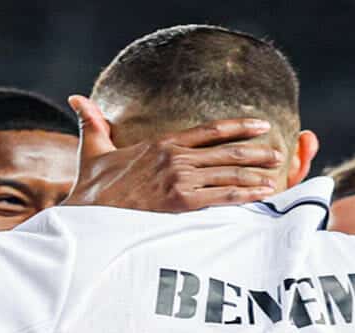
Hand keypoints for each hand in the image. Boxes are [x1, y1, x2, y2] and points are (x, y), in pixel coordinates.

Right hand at [64, 96, 281, 212]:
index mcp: (162, 144)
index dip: (237, 127)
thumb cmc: (90, 186)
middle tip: (278, 152)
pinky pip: (221, 196)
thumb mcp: (92, 149)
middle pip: (226, 151)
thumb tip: (76, 98)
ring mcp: (180, 180)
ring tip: (277, 174)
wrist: (87, 213)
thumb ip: (93, 123)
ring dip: (256, 174)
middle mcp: (175, 158)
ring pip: (228, 173)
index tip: (259, 125)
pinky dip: (245, 194)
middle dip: (255, 151)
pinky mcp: (181, 202)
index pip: (208, 131)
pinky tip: (262, 194)